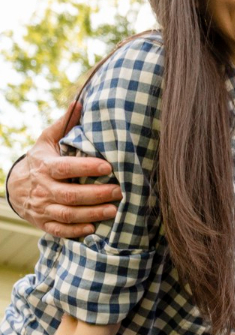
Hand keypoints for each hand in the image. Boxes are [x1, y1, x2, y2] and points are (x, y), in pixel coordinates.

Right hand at [7, 102, 118, 237]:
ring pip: (67, 214)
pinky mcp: (43, 222)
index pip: (66, 168)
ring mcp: (42, 207)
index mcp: (45, 166)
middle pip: (69, 194)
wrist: (14, 185)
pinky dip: (75, 231)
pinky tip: (93, 229)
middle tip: (120, 191)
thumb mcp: (46, 141)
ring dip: (91, 213)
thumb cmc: (40, 160)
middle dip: (96, 194)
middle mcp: (42, 188)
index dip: (86, 168)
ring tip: (114, 210)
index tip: (108, 166)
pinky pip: (58, 230)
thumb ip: (63, 125)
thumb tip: (79, 103)